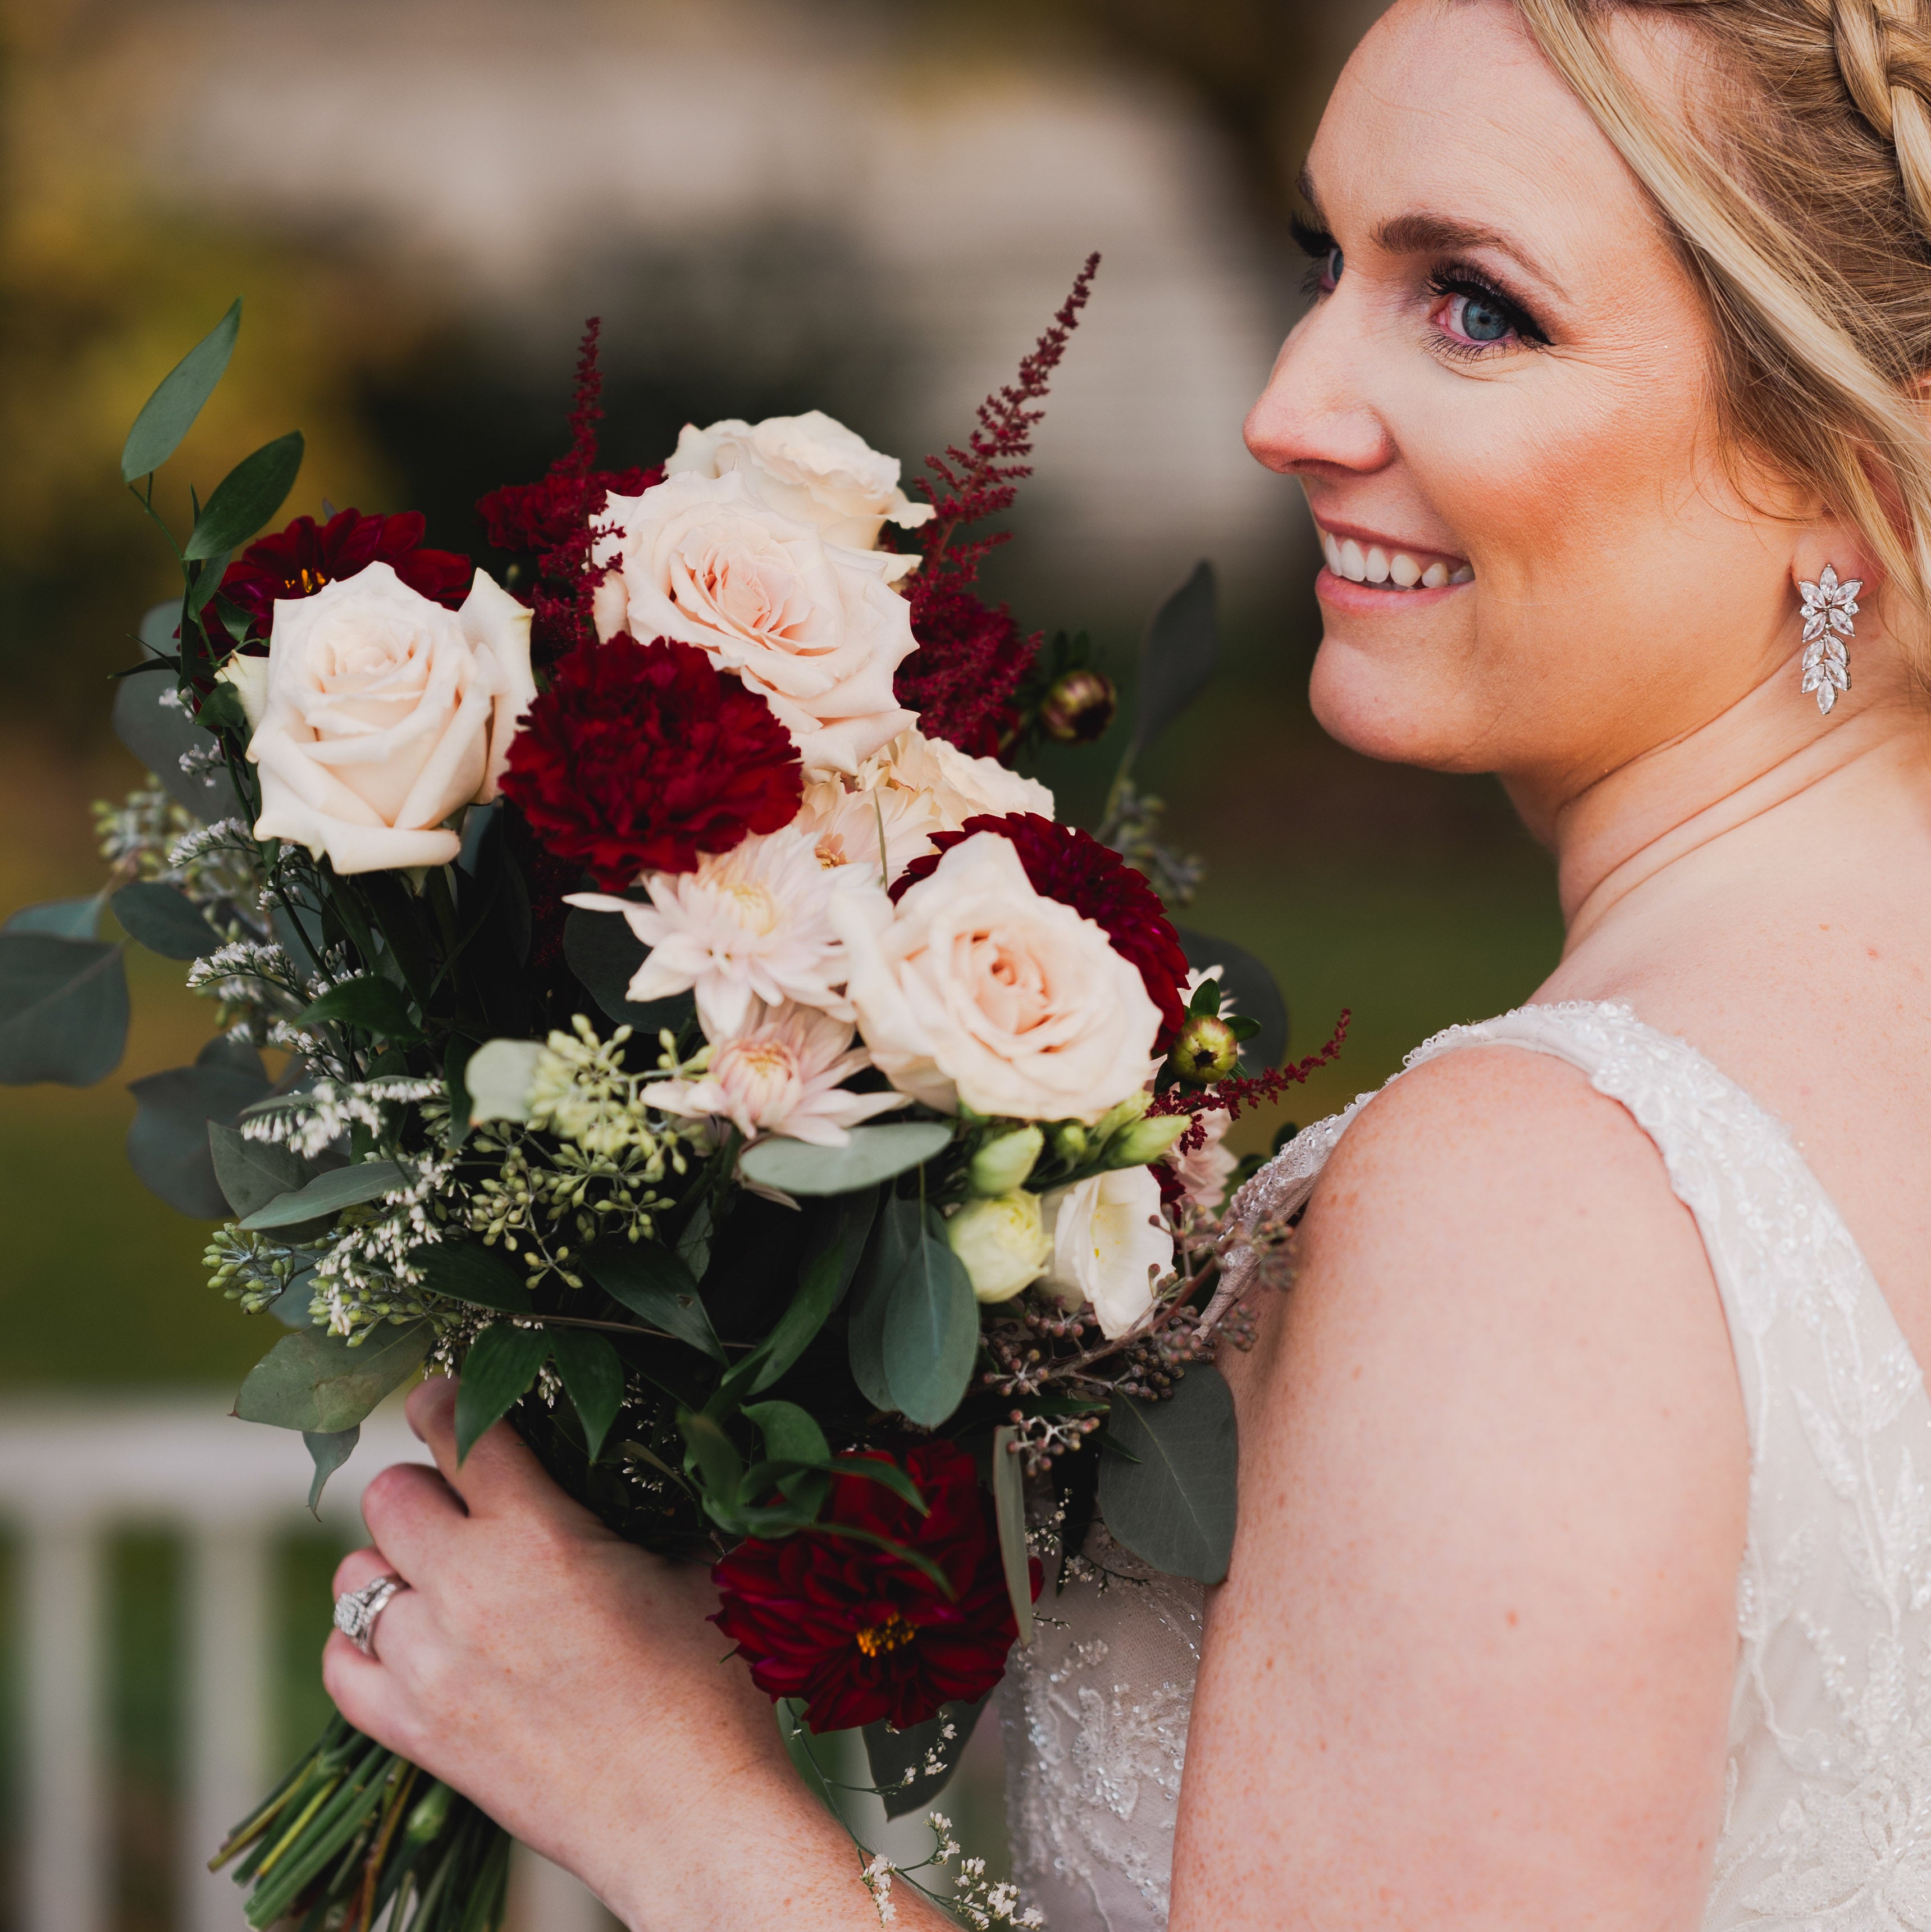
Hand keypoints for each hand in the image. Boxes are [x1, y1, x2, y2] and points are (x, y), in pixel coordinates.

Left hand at [325, 1377, 895, 1930]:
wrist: (690, 1813)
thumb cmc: (713, 1681)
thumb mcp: (694, 1563)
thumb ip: (645, 1505)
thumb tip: (637, 1459)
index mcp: (540, 1534)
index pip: (455, 1429)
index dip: (445, 1399)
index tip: (449, 1398)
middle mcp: (470, 1590)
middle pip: (388, 1495)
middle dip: (423, 1485)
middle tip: (463, 1502)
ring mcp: (432, 1668)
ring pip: (355, 1577)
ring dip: (393, 1564)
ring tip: (442, 1576)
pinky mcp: (418, 1735)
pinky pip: (341, 1668)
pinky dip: (363, 1644)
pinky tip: (408, 1640)